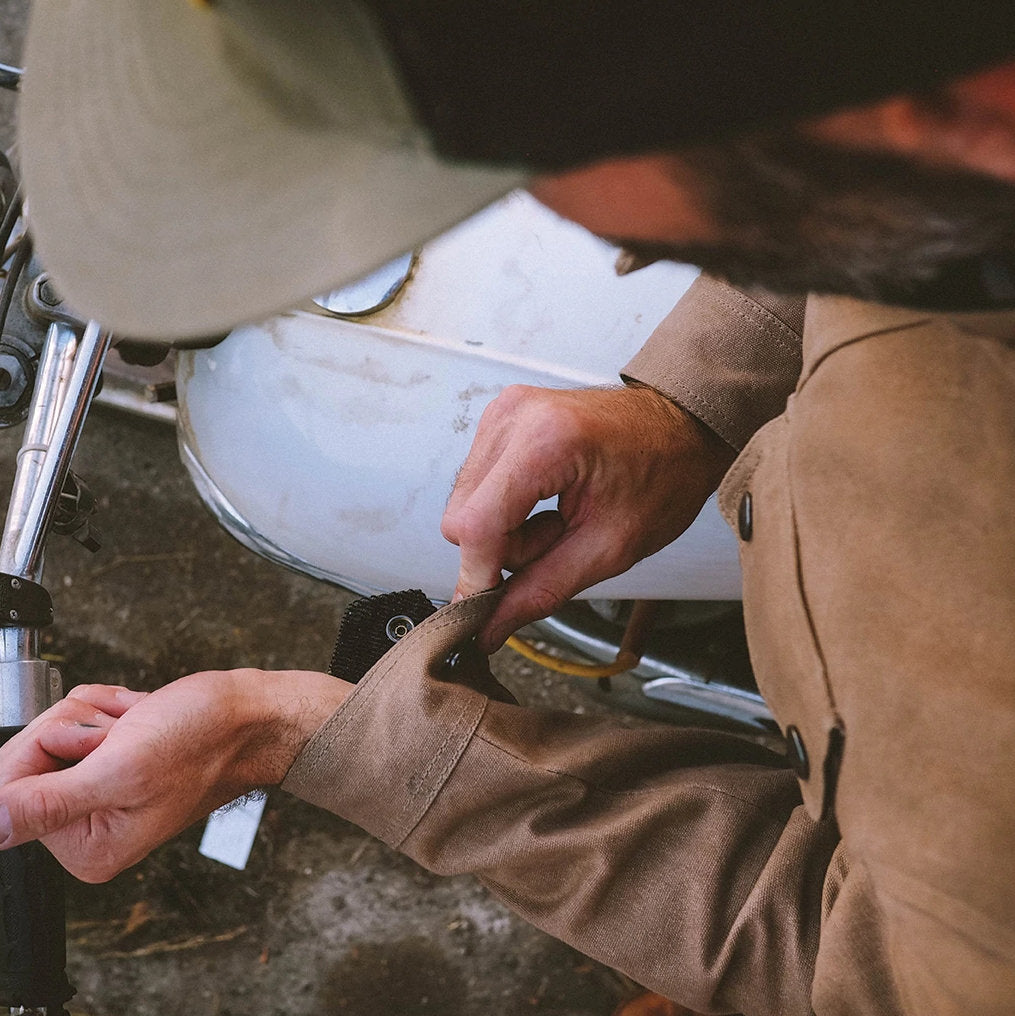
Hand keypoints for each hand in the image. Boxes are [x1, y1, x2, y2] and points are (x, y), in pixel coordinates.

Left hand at [0, 670, 349, 881]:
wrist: (251, 714)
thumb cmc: (205, 741)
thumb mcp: (122, 771)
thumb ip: (46, 803)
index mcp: (89, 848)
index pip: (10, 793)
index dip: (47, 750)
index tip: (96, 745)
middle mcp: (91, 826)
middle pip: (28, 758)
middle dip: (75, 728)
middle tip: (125, 734)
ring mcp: (101, 791)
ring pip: (55, 730)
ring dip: (97, 715)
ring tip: (140, 726)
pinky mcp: (111, 760)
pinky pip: (79, 718)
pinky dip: (109, 707)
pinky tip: (141, 717)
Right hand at [442, 383, 734, 651]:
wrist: (683, 427)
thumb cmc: (664, 474)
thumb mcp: (610, 547)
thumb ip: (541, 590)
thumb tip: (489, 627)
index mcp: (546, 441)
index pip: (477, 525)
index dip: (478, 577)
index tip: (487, 612)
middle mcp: (514, 417)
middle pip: (461, 518)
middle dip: (500, 552)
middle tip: (557, 542)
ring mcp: (503, 413)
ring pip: (464, 506)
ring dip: (503, 532)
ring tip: (558, 521)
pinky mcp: (501, 418)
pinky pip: (476, 485)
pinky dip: (505, 509)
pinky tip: (546, 502)